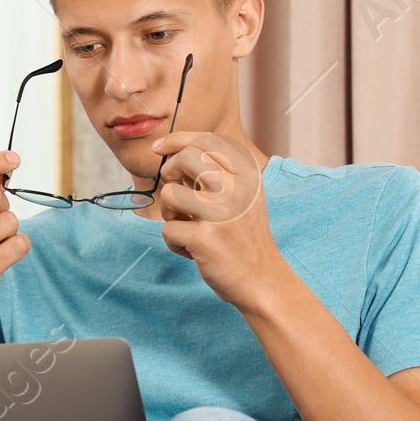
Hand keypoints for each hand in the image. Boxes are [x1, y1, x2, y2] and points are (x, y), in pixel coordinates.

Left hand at [152, 133, 280, 310]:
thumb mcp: (243, 197)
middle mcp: (237, 189)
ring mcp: (221, 213)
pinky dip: (174, 243)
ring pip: (169, 193)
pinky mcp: (205, 238)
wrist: (262, 280)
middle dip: (169, 173)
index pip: (208, 140)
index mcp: (248, 176)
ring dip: (169, 213)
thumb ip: (217, 174)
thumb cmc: (243, 237)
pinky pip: (167, 230)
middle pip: (186, 158)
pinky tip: (193, 252)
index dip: (177, 140)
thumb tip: (174, 153)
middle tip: (176, 196)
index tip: (157, 147)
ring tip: (186, 227)